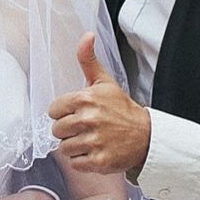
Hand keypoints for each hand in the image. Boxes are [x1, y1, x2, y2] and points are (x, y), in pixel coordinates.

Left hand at [47, 33, 151, 174]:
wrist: (146, 135)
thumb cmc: (121, 108)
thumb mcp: (104, 82)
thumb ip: (88, 60)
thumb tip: (86, 35)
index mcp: (86, 98)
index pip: (54, 111)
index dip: (63, 113)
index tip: (76, 114)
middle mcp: (88, 119)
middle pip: (56, 130)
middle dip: (67, 131)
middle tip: (84, 129)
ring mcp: (94, 141)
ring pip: (64, 148)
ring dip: (74, 147)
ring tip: (90, 140)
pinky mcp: (99, 161)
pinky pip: (75, 163)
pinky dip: (82, 161)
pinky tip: (94, 152)